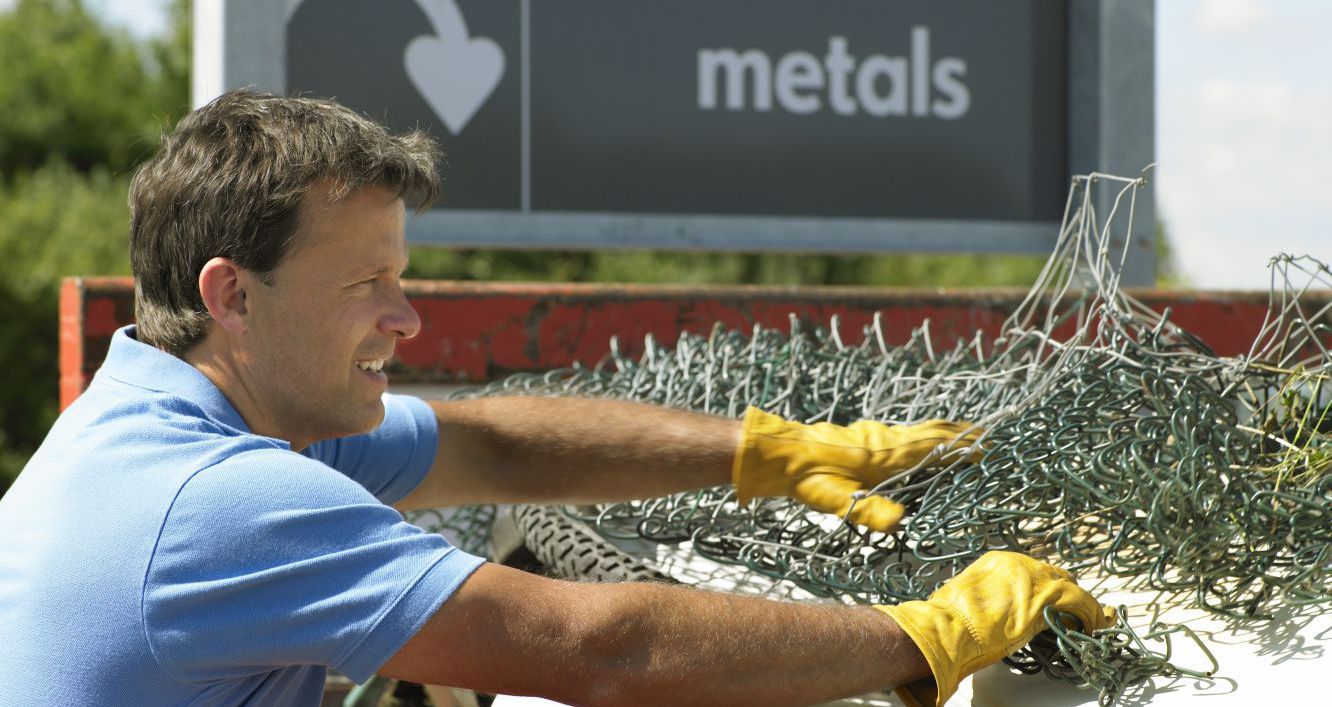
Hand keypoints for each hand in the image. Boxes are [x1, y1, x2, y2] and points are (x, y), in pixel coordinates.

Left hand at [730, 407, 981, 530]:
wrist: (779, 453)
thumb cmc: (808, 477)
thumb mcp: (836, 499)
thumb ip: (868, 510)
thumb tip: (899, 524)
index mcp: (886, 454)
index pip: (934, 448)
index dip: (962, 448)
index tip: (989, 449)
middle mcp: (886, 440)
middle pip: (932, 432)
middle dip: (962, 434)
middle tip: (989, 436)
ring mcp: (876, 435)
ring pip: (920, 429)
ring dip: (945, 432)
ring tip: (965, 435)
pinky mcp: (865, 436)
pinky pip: (906, 432)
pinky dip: (925, 433)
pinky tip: (922, 442)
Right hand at [875, 552, 1115, 706]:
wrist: (948, 628)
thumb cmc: (952, 622)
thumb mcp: (974, 603)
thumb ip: (992, 602)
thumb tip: (999, 614)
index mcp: (998, 562)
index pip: (1035, 572)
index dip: (1048, 589)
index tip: (1055, 605)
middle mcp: (1017, 563)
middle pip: (1054, 575)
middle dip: (1067, 595)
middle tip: (1076, 613)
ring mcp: (1032, 578)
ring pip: (1069, 587)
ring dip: (1082, 605)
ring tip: (1091, 621)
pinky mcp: (1044, 597)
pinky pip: (1078, 601)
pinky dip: (1089, 613)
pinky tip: (1093, 625)